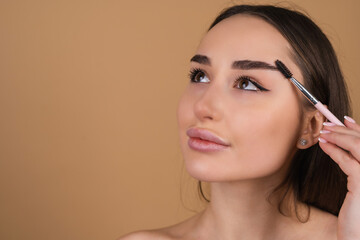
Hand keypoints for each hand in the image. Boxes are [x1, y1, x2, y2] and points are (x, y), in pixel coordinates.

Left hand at [319, 116, 359, 239]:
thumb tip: (343, 145)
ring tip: (323, 132)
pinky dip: (334, 151)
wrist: (358, 237)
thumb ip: (355, 164)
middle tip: (328, 125)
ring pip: (359, 147)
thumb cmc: (358, 213)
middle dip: (346, 130)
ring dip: (340, 136)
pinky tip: (324, 145)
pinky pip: (348, 161)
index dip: (359, 129)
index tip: (345, 119)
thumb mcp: (358, 184)